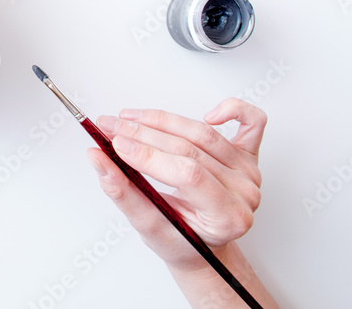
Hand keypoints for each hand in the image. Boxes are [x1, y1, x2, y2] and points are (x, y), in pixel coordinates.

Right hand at [88, 98, 266, 273]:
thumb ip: (122, 192)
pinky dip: (232, 108)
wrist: (204, 243)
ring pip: (202, 133)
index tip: (115, 144)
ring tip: (128, 118)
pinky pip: (252, 122)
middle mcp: (245, 192)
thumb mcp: (148, 226)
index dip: (149, 155)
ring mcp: (249, 171)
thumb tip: (98, 159)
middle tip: (109, 126)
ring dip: (161, 120)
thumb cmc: (181, 241)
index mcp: (228, 217)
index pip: (187, 175)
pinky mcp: (249, 155)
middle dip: (143, 134)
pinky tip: (208, 113)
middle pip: (190, 149)